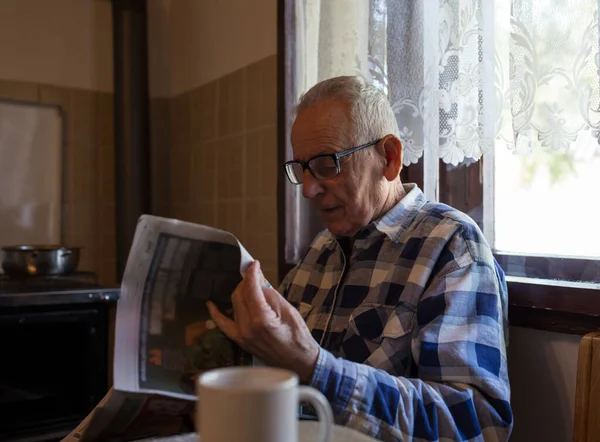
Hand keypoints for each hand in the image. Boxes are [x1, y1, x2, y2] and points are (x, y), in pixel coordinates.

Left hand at [207, 261, 319, 382]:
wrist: (298, 361)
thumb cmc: (298, 336)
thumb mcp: (288, 310)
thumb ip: (270, 295)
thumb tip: (258, 282)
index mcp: (261, 319)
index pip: (250, 289)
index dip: (251, 274)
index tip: (254, 264)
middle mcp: (247, 327)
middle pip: (239, 296)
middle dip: (245, 283)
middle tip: (255, 276)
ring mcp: (241, 335)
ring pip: (233, 306)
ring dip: (239, 293)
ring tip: (249, 288)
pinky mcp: (239, 340)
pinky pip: (223, 324)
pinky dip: (216, 313)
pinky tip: (211, 304)